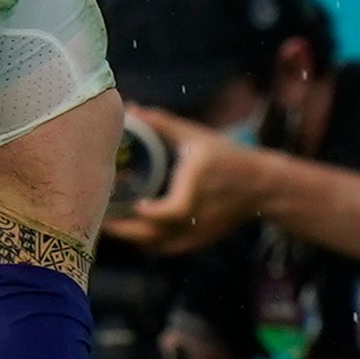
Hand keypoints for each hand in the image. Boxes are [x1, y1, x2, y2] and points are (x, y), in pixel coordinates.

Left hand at [104, 109, 276, 256]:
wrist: (260, 187)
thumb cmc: (226, 156)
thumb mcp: (195, 136)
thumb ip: (162, 123)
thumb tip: (132, 110)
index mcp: (196, 187)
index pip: (174, 211)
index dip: (152, 213)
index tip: (135, 205)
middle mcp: (196, 215)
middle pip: (156, 236)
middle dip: (124, 230)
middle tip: (99, 216)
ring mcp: (197, 233)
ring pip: (157, 246)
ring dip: (132, 238)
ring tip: (109, 222)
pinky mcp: (198, 241)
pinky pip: (165, 249)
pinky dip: (145, 243)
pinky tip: (130, 231)